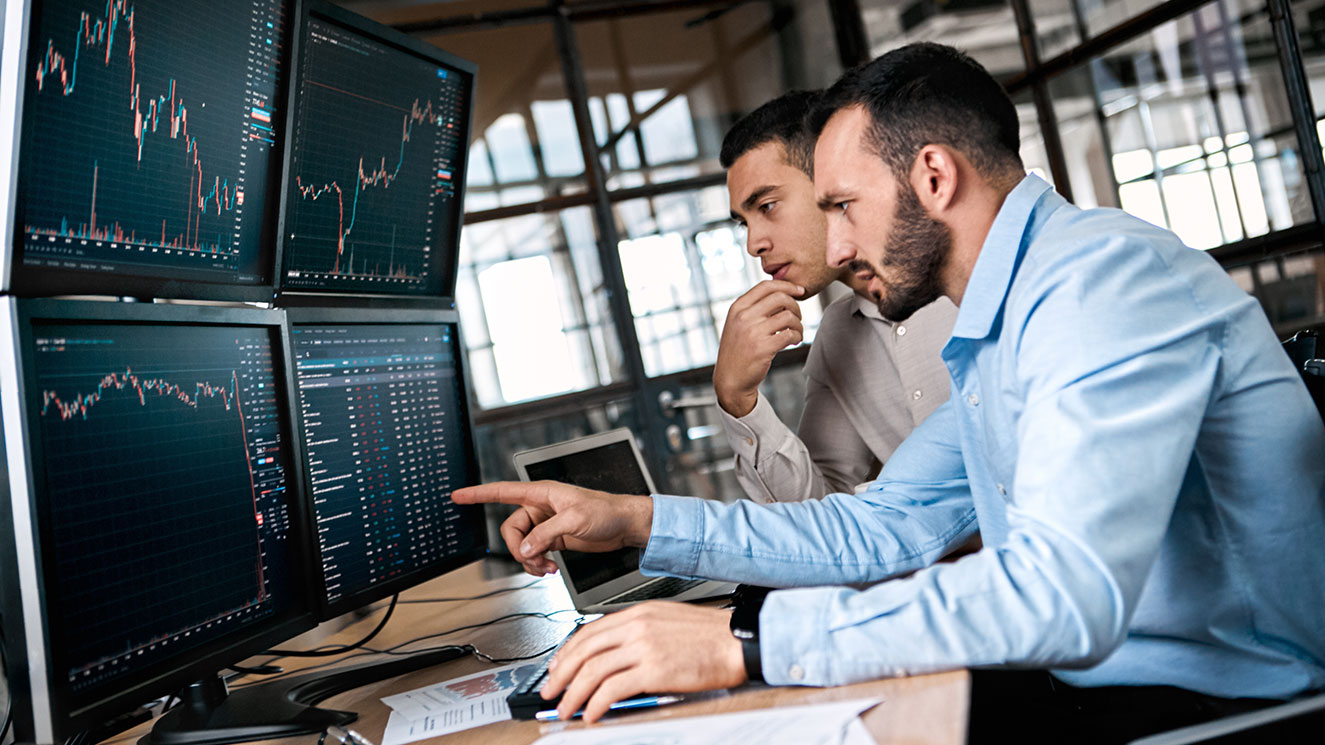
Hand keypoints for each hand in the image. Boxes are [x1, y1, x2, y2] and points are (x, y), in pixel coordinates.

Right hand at [451, 481, 652, 575]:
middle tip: (535, 560)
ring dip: (530, 560)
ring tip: (547, 568)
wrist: (624, 525)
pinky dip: (539, 564)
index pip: (503, 492)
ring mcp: (546, 524)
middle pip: (511, 529)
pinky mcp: (554, 538)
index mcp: (542, 494)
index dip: (479, 494)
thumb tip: (525, 549)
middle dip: (519, 549)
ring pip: (522, 545)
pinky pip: (534, 553)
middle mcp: (541, 508)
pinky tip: (551, 568)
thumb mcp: (575, 520)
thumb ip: (546, 534)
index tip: (459, 495)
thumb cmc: (607, 511)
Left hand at [542, 602, 745, 722]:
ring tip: (567, 709)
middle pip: (583, 651)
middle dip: (561, 675)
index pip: (588, 632)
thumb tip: (611, 657)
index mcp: (637, 614)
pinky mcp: (654, 670)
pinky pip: (612, 689)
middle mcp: (636, 627)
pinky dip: (596, 704)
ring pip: (592, 671)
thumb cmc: (708, 635)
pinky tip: (592, 714)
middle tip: (551, 692)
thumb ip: (636, 633)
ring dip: (574, 694)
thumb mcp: (665, 621)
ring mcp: (643, 647)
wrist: (736, 641)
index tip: (557, 668)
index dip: (566, 653)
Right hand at [714, 280, 804, 416]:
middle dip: (795, 305)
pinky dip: (797, 336)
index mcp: (738, 307)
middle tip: (798, 317)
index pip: (766, 286)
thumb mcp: (737, 324)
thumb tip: (783, 293)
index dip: (787, 285)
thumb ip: (754, 308)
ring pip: (788, 316)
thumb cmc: (738, 350)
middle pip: (780, 297)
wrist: (730, 379)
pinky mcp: (763, 348)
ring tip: (796, 332)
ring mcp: (753, 332)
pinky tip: (794, 341)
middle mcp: (744, 317)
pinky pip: (789, 334)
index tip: (799, 290)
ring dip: (798, 324)